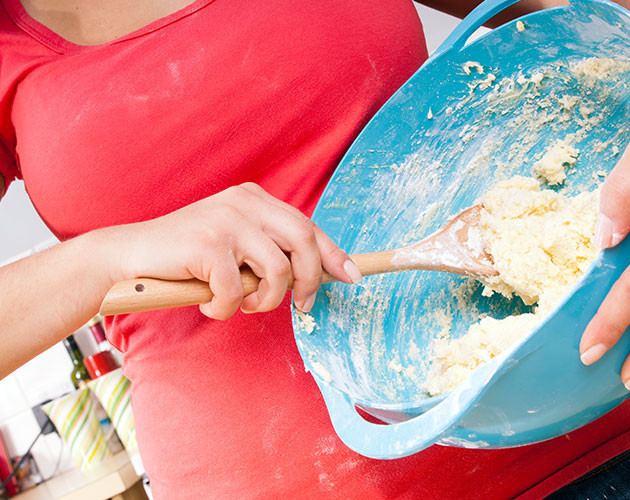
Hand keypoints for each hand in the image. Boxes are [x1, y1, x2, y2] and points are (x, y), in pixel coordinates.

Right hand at [107, 183, 360, 319]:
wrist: (131, 255)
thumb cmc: (188, 258)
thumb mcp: (234, 246)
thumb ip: (267, 251)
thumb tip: (311, 277)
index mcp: (255, 199)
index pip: (307, 225)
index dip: (333, 253)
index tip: (353, 276)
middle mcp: (244, 202)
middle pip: (302, 241)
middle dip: (311, 280)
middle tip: (304, 306)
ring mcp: (226, 220)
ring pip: (277, 270)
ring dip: (265, 300)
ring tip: (244, 305)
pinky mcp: (208, 243)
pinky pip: (237, 290)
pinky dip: (226, 309)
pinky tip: (209, 304)